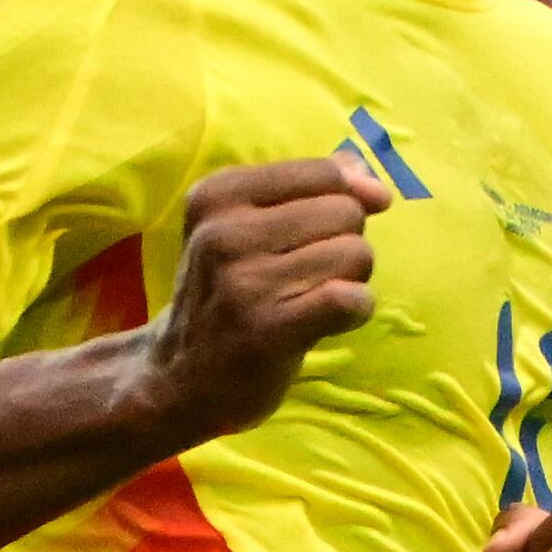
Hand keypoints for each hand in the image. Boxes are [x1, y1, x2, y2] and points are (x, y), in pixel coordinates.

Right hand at [140, 151, 391, 438]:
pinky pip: (348, 298)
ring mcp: (243, 282)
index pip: (324, 172)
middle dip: (344, 244)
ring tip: (311, 301)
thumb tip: (373, 183)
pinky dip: (357, 309)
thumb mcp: (247, 227)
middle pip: (345, 213)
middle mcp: (224, 232)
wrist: (178, 379)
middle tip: (308, 277)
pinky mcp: (266, 330)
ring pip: (355, 254)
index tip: (329, 231)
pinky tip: (331, 323)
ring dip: (350, 281)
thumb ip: (312, 191)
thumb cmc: (228, 295)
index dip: (346, 199)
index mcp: (218, 195)